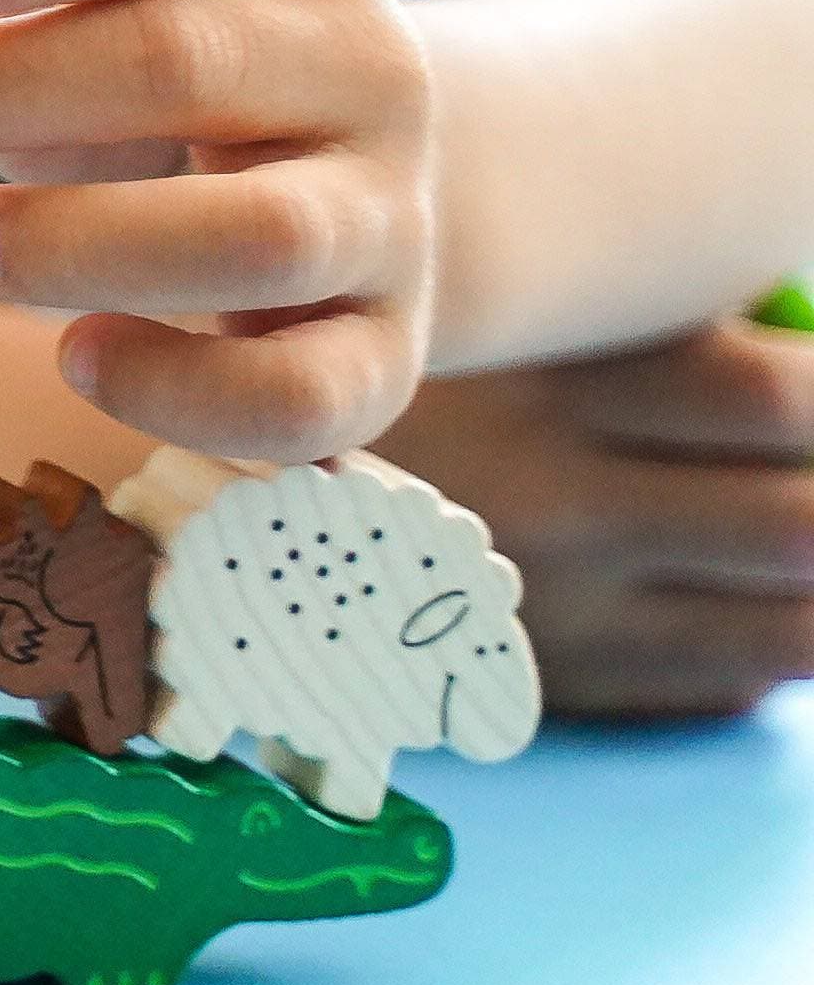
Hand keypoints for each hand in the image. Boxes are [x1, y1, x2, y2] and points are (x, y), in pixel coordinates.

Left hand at [0, 0, 432, 461]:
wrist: (369, 197)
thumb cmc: (175, 91)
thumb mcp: (101, 18)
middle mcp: (364, 70)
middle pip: (187, 63)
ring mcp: (389, 217)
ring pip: (260, 234)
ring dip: (83, 239)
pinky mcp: (386, 355)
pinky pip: (301, 393)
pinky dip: (180, 388)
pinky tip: (78, 356)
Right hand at [379, 324, 813, 716]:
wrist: (227, 448)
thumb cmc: (387, 348)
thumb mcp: (504, 297)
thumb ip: (643, 312)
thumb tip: (794, 332)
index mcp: (552, 383)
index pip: (784, 401)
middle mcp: (560, 505)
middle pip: (804, 527)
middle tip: (808, 458)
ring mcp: (558, 609)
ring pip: (792, 633)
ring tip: (792, 522)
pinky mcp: (549, 684)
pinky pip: (725, 688)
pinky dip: (767, 638)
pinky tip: (739, 584)